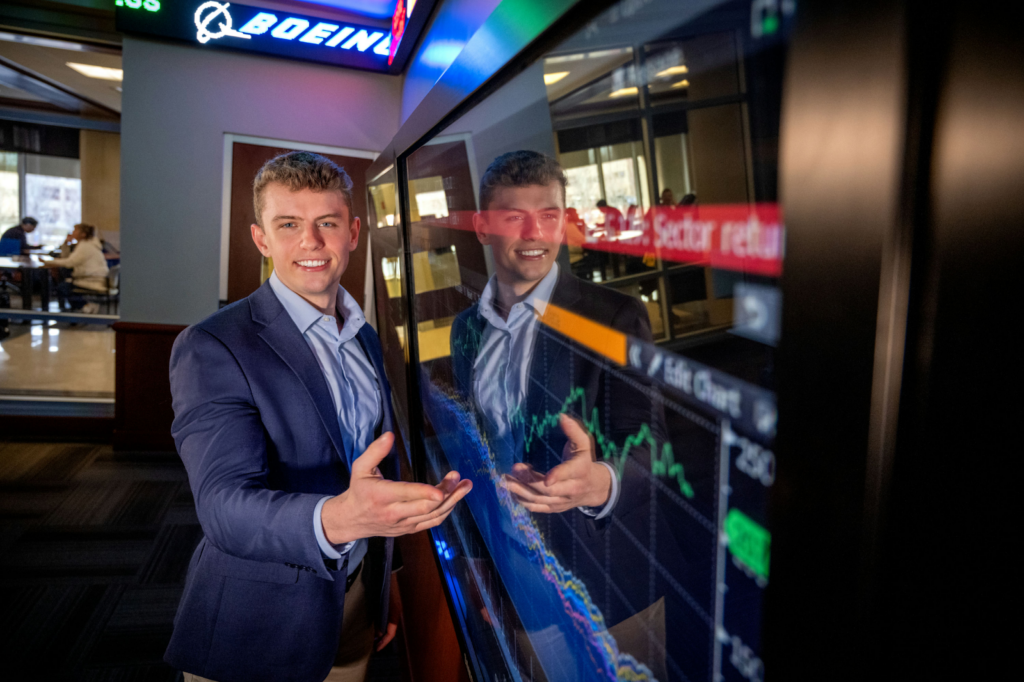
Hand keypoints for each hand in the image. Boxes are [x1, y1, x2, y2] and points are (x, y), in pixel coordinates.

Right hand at [321, 432, 471, 544]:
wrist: (351, 520)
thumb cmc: (359, 490)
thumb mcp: (360, 467)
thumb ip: (375, 451)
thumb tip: (389, 435)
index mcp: (381, 496)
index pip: (406, 494)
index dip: (425, 493)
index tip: (441, 490)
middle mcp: (393, 513)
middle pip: (426, 507)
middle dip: (446, 493)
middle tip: (458, 477)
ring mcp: (403, 524)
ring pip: (433, 516)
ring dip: (453, 501)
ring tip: (466, 486)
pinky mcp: (409, 529)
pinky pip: (432, 522)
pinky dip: (446, 511)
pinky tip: (455, 498)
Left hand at [375, 573, 401, 650]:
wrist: (386, 571)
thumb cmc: (383, 585)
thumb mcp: (381, 602)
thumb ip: (379, 616)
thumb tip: (376, 632)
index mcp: (394, 612)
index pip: (391, 633)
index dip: (384, 642)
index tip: (376, 649)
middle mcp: (395, 612)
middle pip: (389, 631)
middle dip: (381, 640)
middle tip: (370, 646)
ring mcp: (392, 608)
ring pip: (387, 625)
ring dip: (380, 633)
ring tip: (369, 638)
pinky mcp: (388, 604)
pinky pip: (385, 619)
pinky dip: (379, 625)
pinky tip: (371, 625)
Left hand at [502, 414, 611, 512]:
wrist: (595, 487)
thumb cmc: (585, 460)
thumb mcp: (584, 443)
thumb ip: (573, 430)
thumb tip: (561, 416)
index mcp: (580, 470)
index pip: (569, 473)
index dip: (558, 475)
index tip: (546, 477)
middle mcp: (572, 489)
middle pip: (549, 490)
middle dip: (530, 480)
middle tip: (514, 470)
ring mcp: (562, 501)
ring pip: (540, 500)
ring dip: (521, 491)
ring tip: (506, 481)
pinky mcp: (554, 508)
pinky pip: (537, 508)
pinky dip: (523, 501)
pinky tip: (512, 492)